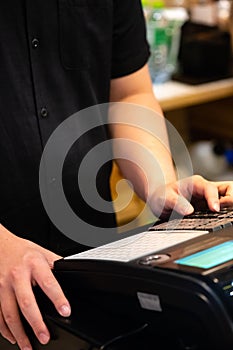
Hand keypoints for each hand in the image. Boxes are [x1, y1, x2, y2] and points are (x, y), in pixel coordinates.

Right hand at [0, 225, 70, 349]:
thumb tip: (72, 273)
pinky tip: (13, 338)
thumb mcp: (43, 252)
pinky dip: (5, 330)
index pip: (49, 282)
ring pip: (9, 314)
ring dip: (19, 333)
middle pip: (26, 303)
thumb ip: (55, 264)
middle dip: (36, 323)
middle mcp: (17, 275)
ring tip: (28, 346)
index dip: (58, 298)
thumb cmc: (23, 250)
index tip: (66, 310)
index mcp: (34, 264)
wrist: (0, 245)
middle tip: (45, 337)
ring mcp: (3, 286)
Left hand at [148, 175, 232, 218]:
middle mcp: (205, 189)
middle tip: (224, 212)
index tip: (215, 209)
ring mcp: (209, 198)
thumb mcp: (164, 198)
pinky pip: (222, 208)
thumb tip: (189, 211)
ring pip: (228, 197)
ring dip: (229, 205)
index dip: (214, 199)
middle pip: (228, 188)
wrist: (159, 199)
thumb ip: (176, 203)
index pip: (211, 188)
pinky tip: (220, 220)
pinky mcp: (208, 207)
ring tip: (225, 216)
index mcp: (196, 183)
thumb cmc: (162, 196)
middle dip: (230, 199)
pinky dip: (224, 213)